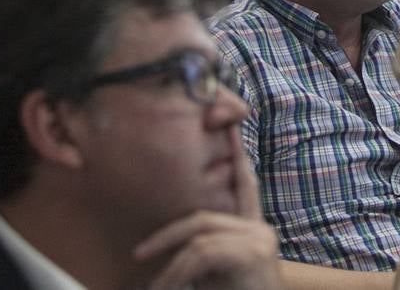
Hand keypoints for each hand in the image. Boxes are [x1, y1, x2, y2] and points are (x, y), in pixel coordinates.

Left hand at [135, 129, 280, 289]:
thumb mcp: (220, 274)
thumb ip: (208, 252)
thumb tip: (179, 246)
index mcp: (254, 231)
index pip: (246, 185)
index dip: (237, 154)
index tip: (229, 126)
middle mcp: (261, 230)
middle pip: (204, 218)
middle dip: (167, 235)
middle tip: (139, 254)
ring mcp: (259, 240)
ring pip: (199, 239)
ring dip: (170, 269)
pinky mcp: (252, 252)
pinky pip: (202, 254)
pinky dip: (178, 274)